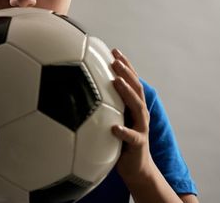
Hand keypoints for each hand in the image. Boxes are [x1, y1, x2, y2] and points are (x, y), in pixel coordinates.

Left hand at [110, 49, 153, 183]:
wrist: (136, 169)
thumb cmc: (119, 141)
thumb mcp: (111, 120)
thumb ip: (102, 105)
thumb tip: (78, 90)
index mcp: (132, 106)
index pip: (131, 81)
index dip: (125, 65)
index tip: (113, 50)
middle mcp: (139, 114)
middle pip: (136, 89)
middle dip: (127, 72)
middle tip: (115, 59)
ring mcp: (141, 128)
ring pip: (137, 107)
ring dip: (127, 93)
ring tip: (117, 81)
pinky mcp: (138, 145)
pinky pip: (132, 137)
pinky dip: (123, 132)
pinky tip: (114, 128)